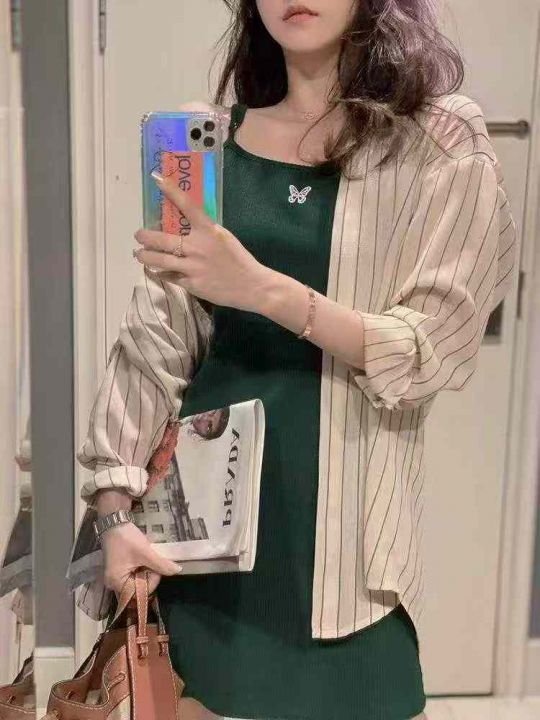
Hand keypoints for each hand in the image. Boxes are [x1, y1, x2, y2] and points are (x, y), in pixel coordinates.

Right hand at [100, 521, 182, 596]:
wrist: (114, 522)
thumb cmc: (126, 538)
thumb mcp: (145, 552)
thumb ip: (161, 564)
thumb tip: (178, 571)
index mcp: (117, 583)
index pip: (141, 591)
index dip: (152, 579)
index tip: (154, 564)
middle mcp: (114, 584)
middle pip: (139, 587)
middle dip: (149, 573)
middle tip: (150, 558)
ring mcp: (116, 577)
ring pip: (138, 580)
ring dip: (146, 569)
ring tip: (145, 556)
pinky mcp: (119, 570)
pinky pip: (134, 574)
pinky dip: (141, 567)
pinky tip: (141, 557)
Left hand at [132, 172, 271, 312]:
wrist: (252, 286)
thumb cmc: (239, 260)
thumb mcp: (224, 238)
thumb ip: (205, 231)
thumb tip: (184, 227)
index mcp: (208, 230)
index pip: (187, 205)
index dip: (171, 190)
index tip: (157, 178)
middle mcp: (197, 247)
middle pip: (161, 239)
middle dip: (145, 236)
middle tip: (139, 235)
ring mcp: (192, 267)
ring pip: (159, 260)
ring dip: (145, 256)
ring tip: (139, 254)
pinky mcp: (191, 284)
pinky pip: (170, 276)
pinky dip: (162, 273)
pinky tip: (158, 271)